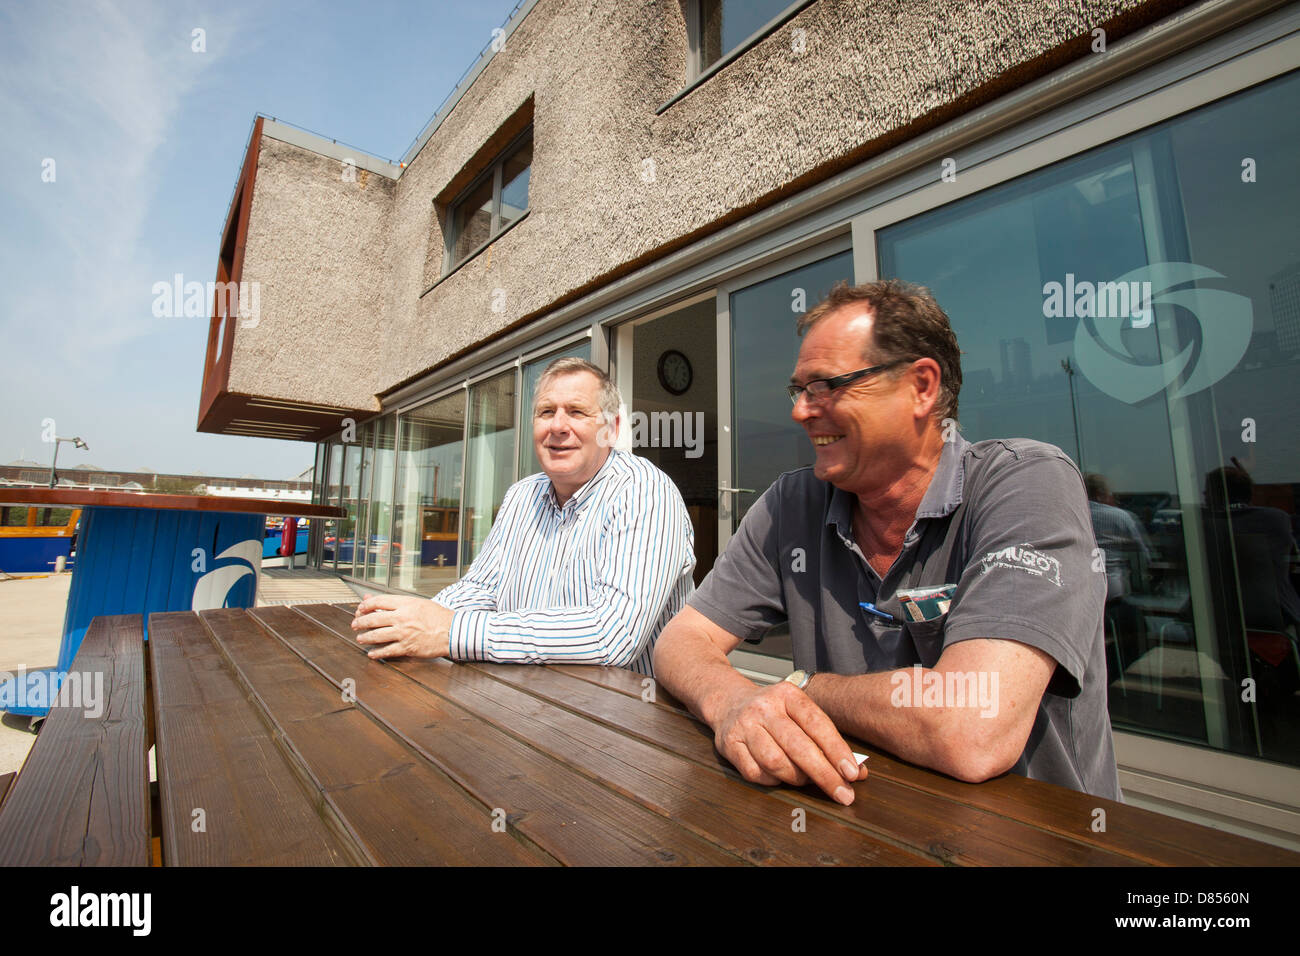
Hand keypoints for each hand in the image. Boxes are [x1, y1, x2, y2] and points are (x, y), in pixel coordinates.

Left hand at [351, 594, 453, 659]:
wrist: (452, 631)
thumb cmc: (438, 616)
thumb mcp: (417, 603)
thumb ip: (395, 602)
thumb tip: (373, 598)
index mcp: (406, 604)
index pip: (378, 602)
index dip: (365, 605)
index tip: (360, 608)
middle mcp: (402, 618)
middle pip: (373, 619)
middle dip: (360, 622)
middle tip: (355, 624)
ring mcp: (404, 633)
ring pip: (377, 635)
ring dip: (365, 637)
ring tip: (360, 638)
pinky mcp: (407, 647)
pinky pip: (387, 651)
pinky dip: (376, 653)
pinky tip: (371, 653)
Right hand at [713, 680, 867, 805]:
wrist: (728, 701)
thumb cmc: (774, 712)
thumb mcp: (799, 712)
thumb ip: (826, 738)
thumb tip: (857, 772)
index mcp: (787, 694)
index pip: (817, 724)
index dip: (837, 750)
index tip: (852, 773)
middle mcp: (764, 707)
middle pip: (798, 747)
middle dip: (824, 774)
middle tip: (843, 794)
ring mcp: (744, 726)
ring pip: (776, 762)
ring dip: (797, 779)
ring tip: (806, 781)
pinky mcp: (729, 745)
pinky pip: (756, 773)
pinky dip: (773, 781)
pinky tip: (780, 777)